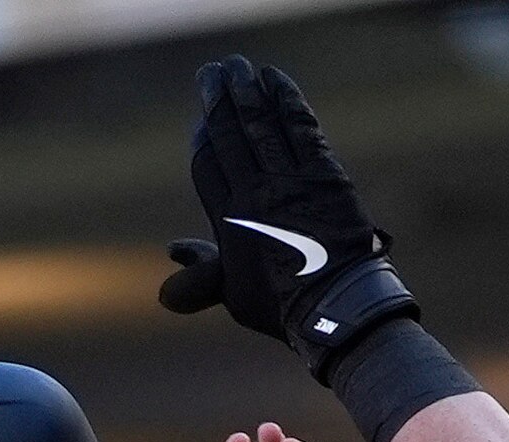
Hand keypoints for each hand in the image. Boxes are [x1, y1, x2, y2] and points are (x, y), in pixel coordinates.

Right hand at [157, 56, 417, 368]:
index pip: (208, 164)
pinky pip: (300, 128)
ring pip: (261, 125)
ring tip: (238, 66)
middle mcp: (255, 194)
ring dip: (248, 91)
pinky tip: (275, 80)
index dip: (203, 137)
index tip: (202, 117)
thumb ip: (199, 274)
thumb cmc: (282, 305)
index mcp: (229, 221)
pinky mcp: (324, 174)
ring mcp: (290, 181)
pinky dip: (286, 101)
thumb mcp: (231, 294)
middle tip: (211, 72)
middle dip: (218, 100)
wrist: (337, 308)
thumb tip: (172, 253)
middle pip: (230, 135)